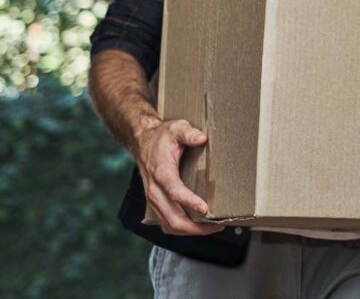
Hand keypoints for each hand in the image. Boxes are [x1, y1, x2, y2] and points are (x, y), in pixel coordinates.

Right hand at [133, 118, 222, 235]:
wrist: (142, 141)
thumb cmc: (162, 136)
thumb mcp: (176, 128)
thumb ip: (189, 133)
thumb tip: (201, 138)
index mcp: (161, 172)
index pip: (174, 191)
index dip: (189, 201)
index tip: (205, 209)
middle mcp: (155, 189)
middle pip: (171, 217)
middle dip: (194, 227)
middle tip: (216, 226)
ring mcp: (153, 199)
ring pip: (168, 224)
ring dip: (189, 231)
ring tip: (211, 229)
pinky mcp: (155, 203)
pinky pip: (165, 223)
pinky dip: (181, 229)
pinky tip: (197, 226)